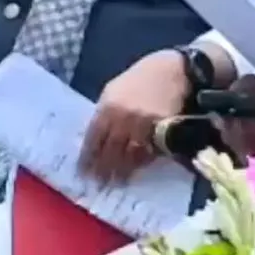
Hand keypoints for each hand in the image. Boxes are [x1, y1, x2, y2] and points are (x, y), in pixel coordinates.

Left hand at [81, 50, 189, 182]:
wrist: (172, 71)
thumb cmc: (139, 79)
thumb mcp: (114, 90)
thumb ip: (104, 112)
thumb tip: (95, 136)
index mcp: (108, 107)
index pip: (93, 139)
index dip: (87, 157)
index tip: (82, 172)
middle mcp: (124, 118)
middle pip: (110, 151)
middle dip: (103, 169)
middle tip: (99, 183)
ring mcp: (144, 126)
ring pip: (130, 155)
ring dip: (122, 171)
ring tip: (116, 182)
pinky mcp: (163, 131)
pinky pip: (150, 152)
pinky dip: (141, 163)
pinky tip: (136, 169)